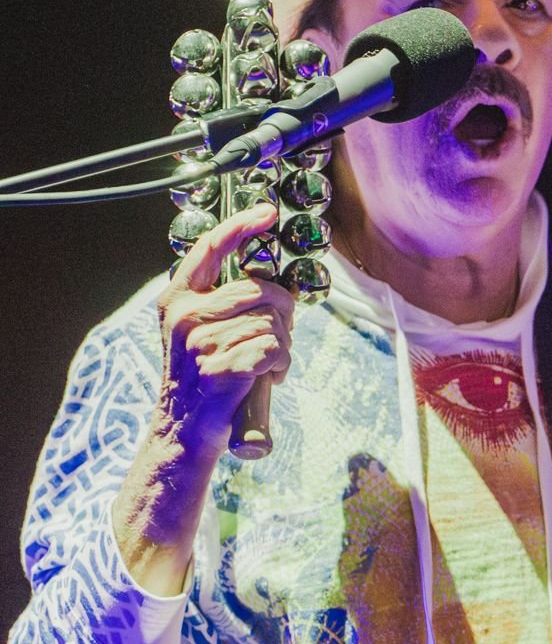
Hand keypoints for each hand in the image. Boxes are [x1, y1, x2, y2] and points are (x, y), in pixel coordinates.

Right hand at [156, 206, 293, 456]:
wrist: (183, 432)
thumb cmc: (202, 377)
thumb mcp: (195, 332)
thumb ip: (220, 303)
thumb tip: (271, 282)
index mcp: (177, 300)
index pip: (208, 249)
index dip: (240, 226)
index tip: (266, 212)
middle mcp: (185, 317)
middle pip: (260, 291)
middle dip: (282, 313)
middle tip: (277, 335)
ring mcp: (201, 344)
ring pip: (271, 323)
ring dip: (281, 345)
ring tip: (263, 364)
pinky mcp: (220, 370)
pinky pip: (273, 350)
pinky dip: (281, 364)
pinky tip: (266, 377)